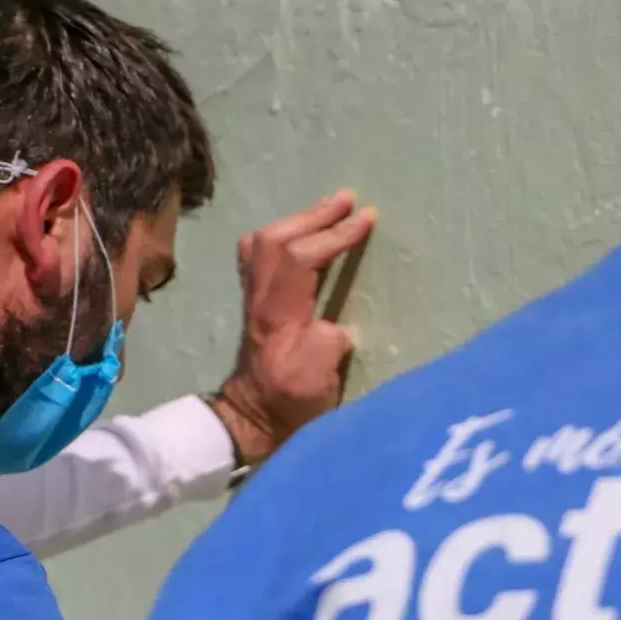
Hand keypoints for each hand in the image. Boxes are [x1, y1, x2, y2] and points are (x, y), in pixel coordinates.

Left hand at [210, 190, 376, 465]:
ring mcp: (253, 298)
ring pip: (262, 242)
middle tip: (347, 199)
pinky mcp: (255, 302)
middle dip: (313, 214)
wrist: (253, 420)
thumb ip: (326, 348)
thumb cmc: (290, 405)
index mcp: (278, 315)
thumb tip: (336, 326)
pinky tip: (300, 233)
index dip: (334, 235)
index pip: (300, 257)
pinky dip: (282, 234)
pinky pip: (259, 254)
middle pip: (275, 239)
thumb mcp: (316, 384)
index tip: (367, 219)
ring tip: (326, 209)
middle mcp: (260, 299)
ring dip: (295, 219)